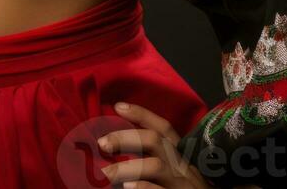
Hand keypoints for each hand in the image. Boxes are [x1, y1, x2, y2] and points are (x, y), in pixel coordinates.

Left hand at [97, 102, 214, 187]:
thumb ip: (158, 160)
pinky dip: (143, 188)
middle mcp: (183, 167)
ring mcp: (183, 184)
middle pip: (155, 141)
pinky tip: (127, 187)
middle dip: (126, 137)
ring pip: (155, 166)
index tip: (117, 106)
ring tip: (107, 172)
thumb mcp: (178, 173)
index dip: (141, 114)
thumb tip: (124, 150)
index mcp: (182, 156)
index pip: (163, 128)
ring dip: (127, 167)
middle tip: (102, 143)